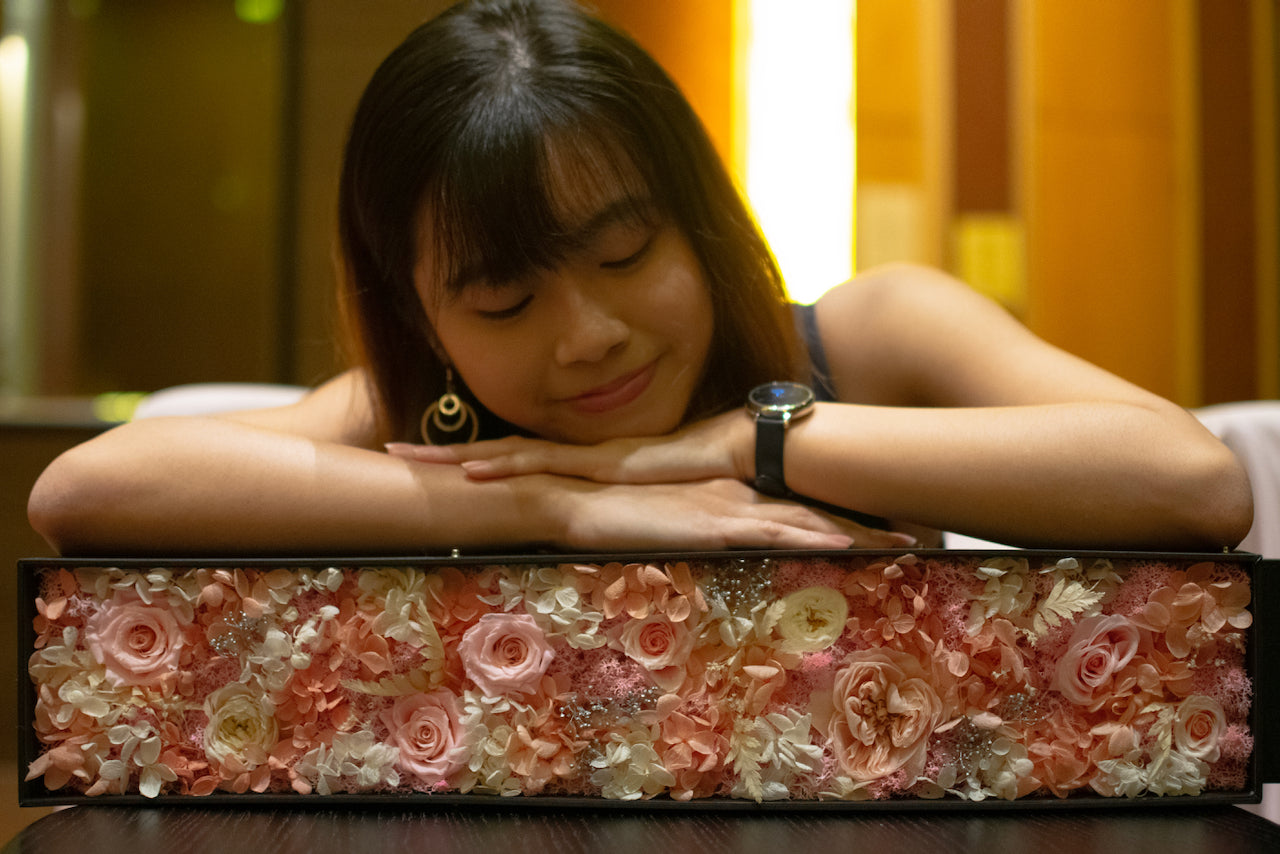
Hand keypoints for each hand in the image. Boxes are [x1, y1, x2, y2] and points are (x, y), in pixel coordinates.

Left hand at [386, 409, 751, 483]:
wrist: (729, 453)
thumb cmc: (689, 478)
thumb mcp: (633, 500)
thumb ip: (605, 509)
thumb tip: (582, 528)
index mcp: (570, 464)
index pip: (508, 460)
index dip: (465, 459)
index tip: (423, 461)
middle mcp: (567, 455)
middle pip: (492, 452)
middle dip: (440, 454)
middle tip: (389, 450)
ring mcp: (579, 456)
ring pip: (505, 453)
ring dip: (455, 457)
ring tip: (408, 458)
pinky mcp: (598, 463)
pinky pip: (543, 463)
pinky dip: (504, 465)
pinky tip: (472, 467)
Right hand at [547, 477, 915, 551]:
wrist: (581, 504)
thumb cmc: (621, 519)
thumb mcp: (674, 528)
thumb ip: (706, 535)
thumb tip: (732, 553)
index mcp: (734, 495)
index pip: (798, 507)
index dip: (844, 516)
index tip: (885, 525)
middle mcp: (741, 496)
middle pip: (815, 511)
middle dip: (867, 522)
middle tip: (917, 532)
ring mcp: (730, 507)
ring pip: (805, 520)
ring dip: (856, 531)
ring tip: (902, 541)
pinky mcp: (713, 524)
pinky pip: (770, 533)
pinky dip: (809, 539)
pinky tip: (843, 545)